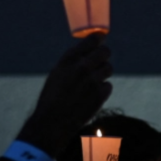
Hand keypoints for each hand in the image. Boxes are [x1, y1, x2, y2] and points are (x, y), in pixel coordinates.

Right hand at [19, 34, 113, 157]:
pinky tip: (91, 96)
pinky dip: (102, 90)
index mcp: (68, 60)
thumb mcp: (57, 73)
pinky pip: (108, 86)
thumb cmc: (52, 97)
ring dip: (103, 73)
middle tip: (100, 61)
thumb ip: (73, 61)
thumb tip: (90, 50)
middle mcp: (81, 67)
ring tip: (93, 81)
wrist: (52, 122)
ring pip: (108, 68)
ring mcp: (92, 81)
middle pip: (105, 51)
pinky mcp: (100, 95)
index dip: (98, 39)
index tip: (100, 38)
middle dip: (104, 55)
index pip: (91, 40)